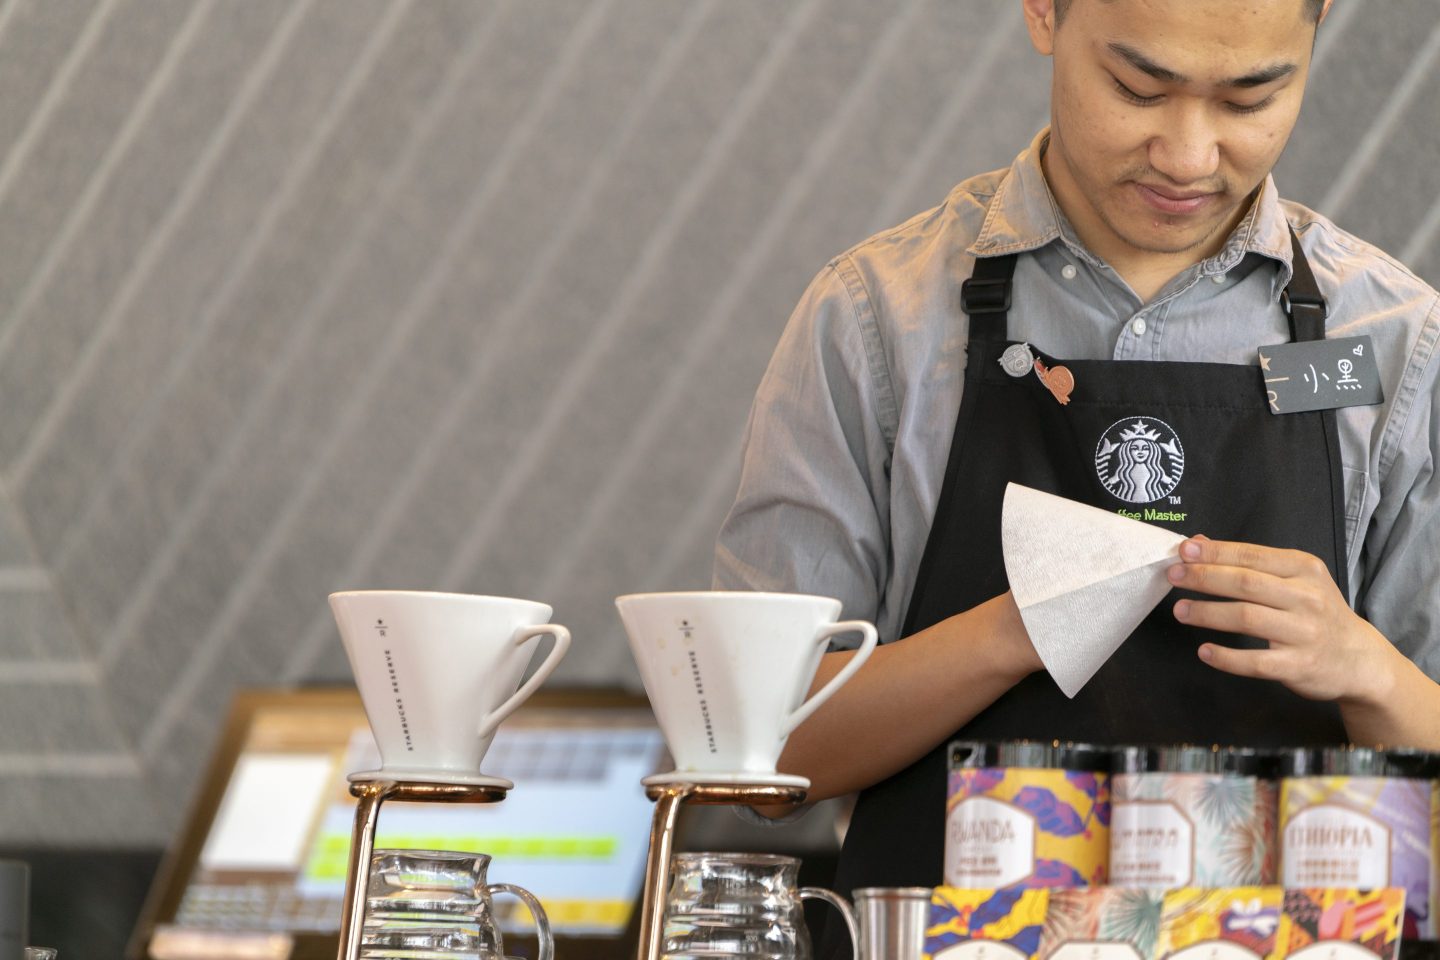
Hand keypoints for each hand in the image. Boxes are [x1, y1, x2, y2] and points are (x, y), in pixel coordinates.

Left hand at [1166, 536, 1398, 705]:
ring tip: (1181, 611)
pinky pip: (1255, 662)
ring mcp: (1304, 633)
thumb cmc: (1317, 613)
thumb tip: (1199, 543)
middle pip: (1246, 584)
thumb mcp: (1296, 578)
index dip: (1215, 553)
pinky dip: (1227, 657)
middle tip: (1173, 576)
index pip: (1252, 556)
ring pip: (1247, 618)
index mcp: (1304, 569)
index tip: (1183, 550)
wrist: (1358, 659)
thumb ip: (1250, 561)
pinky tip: (1205, 651)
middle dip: (1204, 578)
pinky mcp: (1298, 665)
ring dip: (1208, 613)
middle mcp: (1306, 598)